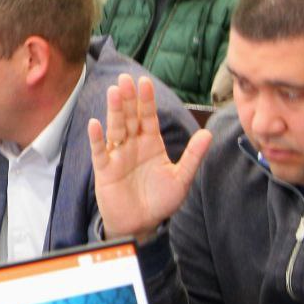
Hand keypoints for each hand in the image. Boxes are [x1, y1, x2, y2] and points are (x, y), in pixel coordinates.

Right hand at [88, 74, 212, 240]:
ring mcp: (118, 155)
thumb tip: (208, 134)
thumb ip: (193, 156)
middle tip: (126, 78)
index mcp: (151, 143)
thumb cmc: (160, 202)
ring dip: (114, 111)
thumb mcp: (181, 179)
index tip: (145, 82)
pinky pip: (100, 151)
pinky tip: (94, 124)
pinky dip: (96, 138)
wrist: (141, 225)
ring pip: (115, 128)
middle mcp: (133, 145)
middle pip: (130, 117)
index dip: (147, 100)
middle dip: (129, 98)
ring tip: (114, 92)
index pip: (148, 117)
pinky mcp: (105, 169)